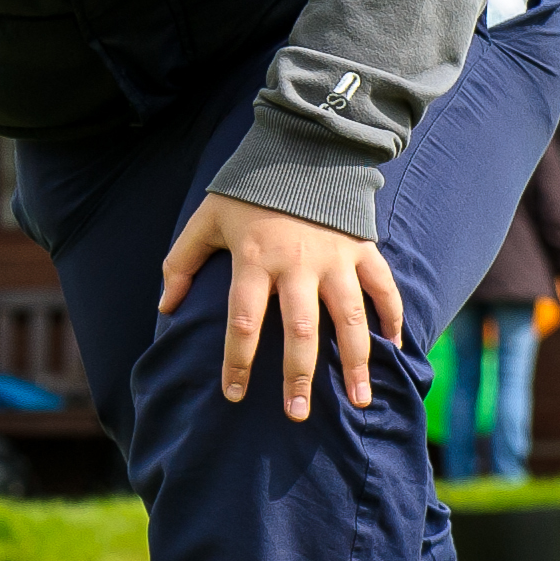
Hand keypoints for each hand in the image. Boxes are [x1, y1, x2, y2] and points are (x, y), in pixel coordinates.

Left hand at [159, 194, 404, 418]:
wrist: (300, 147)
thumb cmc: (247, 191)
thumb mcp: (206, 219)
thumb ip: (181, 262)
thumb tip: (164, 308)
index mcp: (254, 259)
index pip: (242, 321)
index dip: (237, 361)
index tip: (234, 394)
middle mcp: (297, 263)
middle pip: (299, 329)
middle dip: (298, 375)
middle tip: (297, 413)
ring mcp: (335, 258)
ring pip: (350, 318)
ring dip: (356, 361)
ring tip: (360, 400)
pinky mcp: (363, 249)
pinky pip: (383, 288)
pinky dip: (392, 317)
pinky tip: (396, 349)